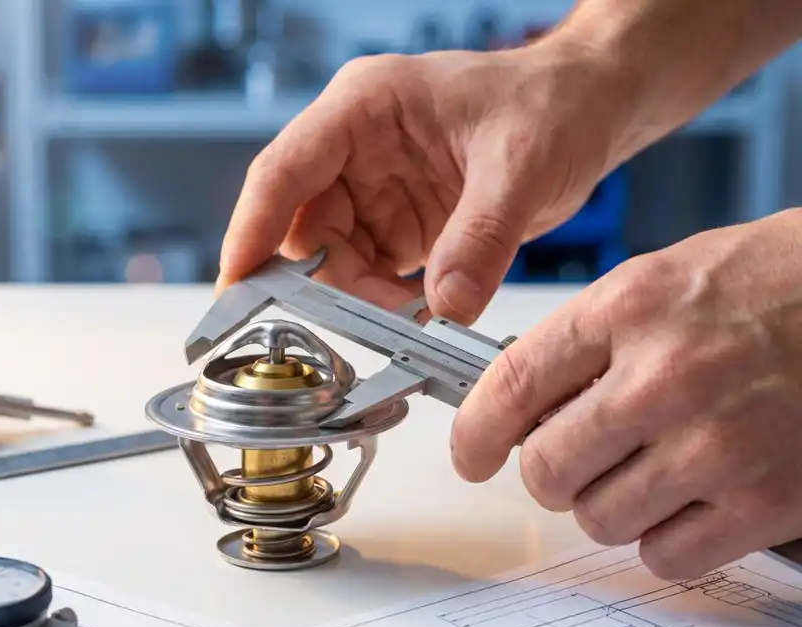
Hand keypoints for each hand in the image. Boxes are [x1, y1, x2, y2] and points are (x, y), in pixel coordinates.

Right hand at [217, 42, 628, 322]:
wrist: (588, 110)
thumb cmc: (551, 103)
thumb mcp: (521, 164)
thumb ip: (481, 238)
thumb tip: (447, 308)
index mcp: (364, 108)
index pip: (284, 172)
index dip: (251, 230)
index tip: (235, 285)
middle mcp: (356, 149)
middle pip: (303, 229)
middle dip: (320, 284)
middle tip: (353, 327)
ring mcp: (374, 190)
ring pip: (334, 261)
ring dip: (358, 300)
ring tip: (407, 319)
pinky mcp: (398, 225)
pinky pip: (372, 276)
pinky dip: (387, 304)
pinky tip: (418, 314)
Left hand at [451, 208, 801, 578]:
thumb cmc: (773, 285)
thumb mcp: (661, 282)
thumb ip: (586, 342)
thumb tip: (518, 405)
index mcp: (630, 309)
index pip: (511, 385)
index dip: (475, 432)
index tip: (470, 455)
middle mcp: (665, 378)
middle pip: (545, 470)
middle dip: (551, 472)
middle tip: (579, 457)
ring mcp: (715, 445)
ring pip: (598, 519)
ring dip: (611, 504)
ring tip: (651, 468)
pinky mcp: (764, 502)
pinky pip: (665, 556)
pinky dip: (666, 538)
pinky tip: (691, 500)